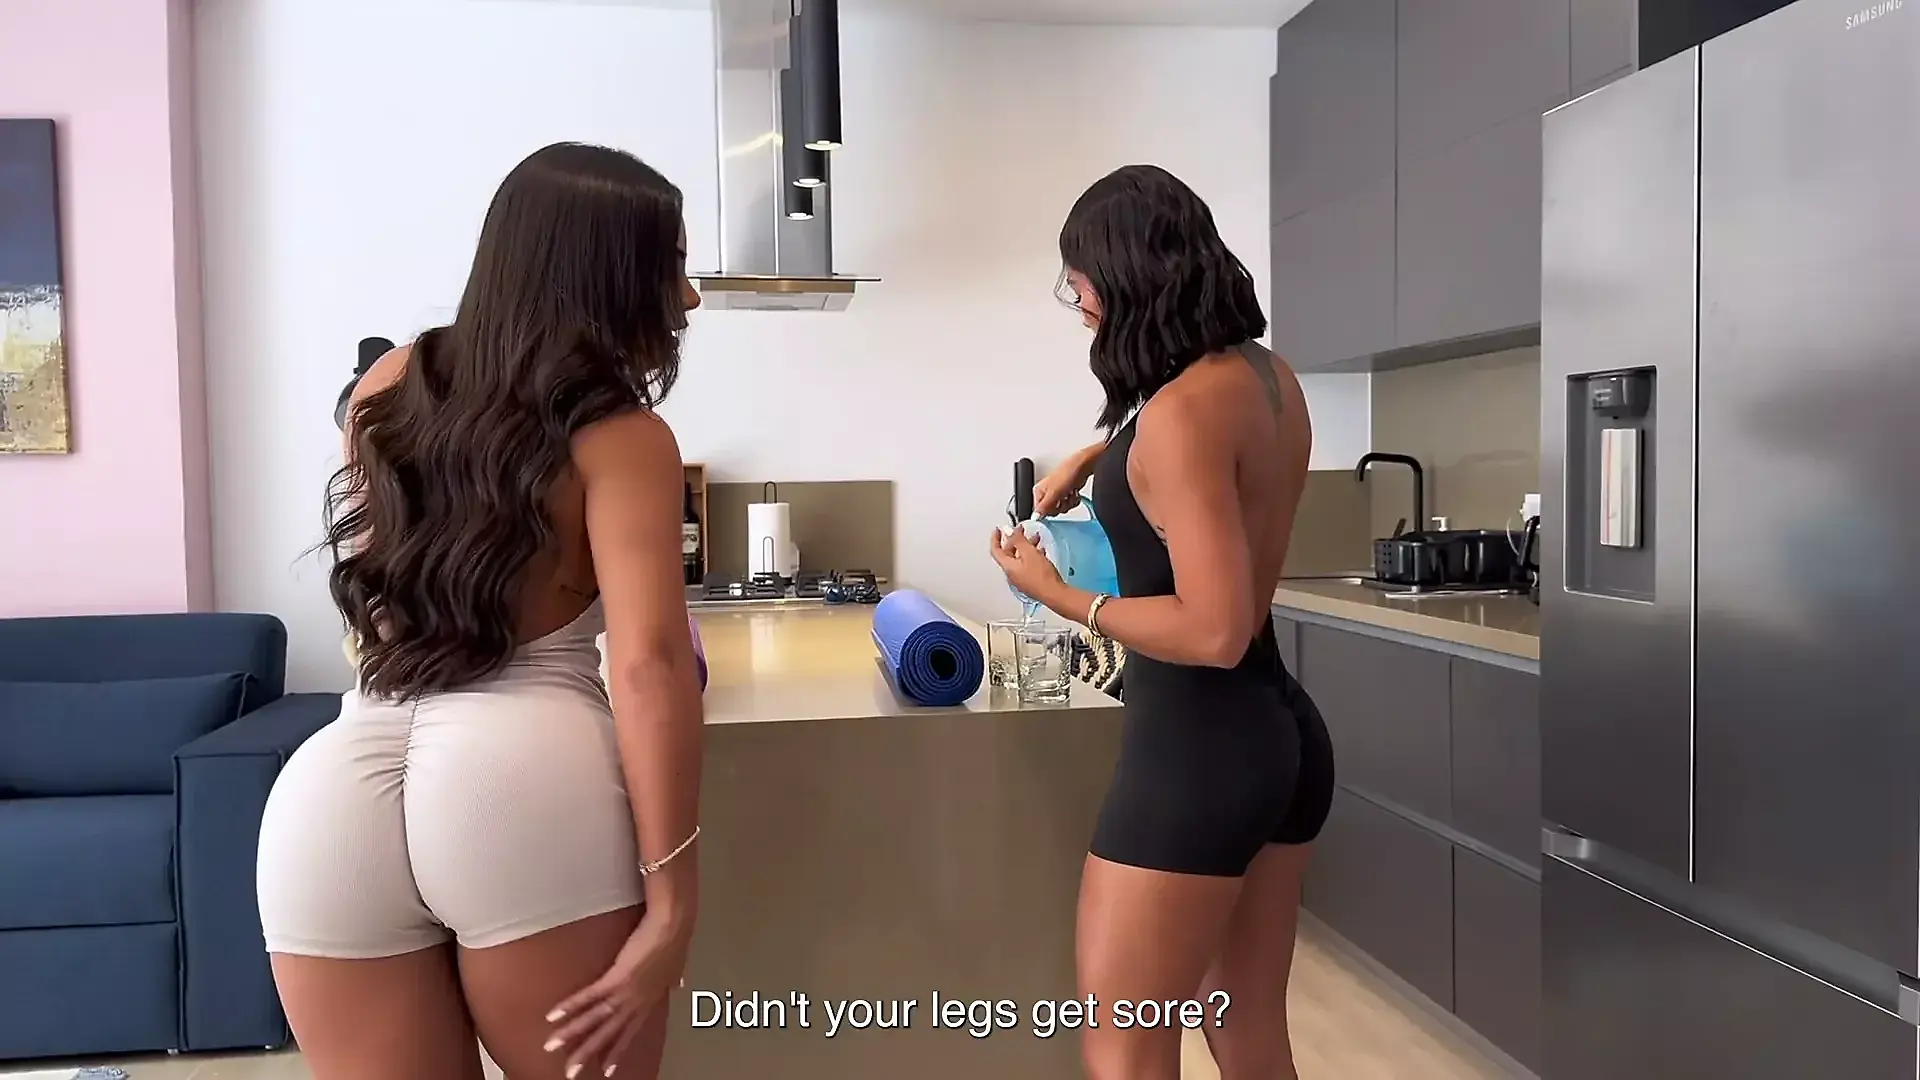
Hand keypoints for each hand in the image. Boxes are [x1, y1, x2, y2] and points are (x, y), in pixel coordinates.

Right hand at [546, 910, 693, 1076]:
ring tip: (552, 1046)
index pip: (630, 1032)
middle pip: (608, 1033)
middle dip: (588, 1053)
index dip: (617, 1051)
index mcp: (648, 1000)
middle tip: (570, 1073)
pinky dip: (571, 1005)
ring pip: (595, 1019)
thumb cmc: (675, 941)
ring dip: (571, 1033)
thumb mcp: (677, 966)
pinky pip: (589, 996)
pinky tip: (553, 1015)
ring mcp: (625, 992)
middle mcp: (636, 1003)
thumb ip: (674, 979)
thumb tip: (679, 985)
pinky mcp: (615, 978)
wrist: (672, 925)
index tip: (607, 1070)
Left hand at [991, 526, 1064, 604]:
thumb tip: (1009, 531)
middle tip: (1020, 532)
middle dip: (1015, 540)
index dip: (995, 538)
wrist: (1054, 593)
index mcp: (1008, 567)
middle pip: (1009, 553)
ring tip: (1035, 539)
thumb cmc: (1042, 577)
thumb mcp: (1029, 552)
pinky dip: (1032, 555)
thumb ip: (1018, 539)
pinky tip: (1040, 552)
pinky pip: (1027, 565)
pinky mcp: (1031, 581)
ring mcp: (1021, 579)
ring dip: (1025, 547)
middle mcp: (1012, 574)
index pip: (995, 550)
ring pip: (1020, 558)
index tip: (997, 530)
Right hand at [1032, 450, 1096, 517]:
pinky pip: (1069, 504)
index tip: (1055, 507)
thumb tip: (1035, 517)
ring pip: (1062, 508)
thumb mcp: (1054, 493)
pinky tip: (1074, 493)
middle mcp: (1046, 492)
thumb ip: (1044, 507)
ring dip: (1068, 503)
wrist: (1083, 465)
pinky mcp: (1067, 492)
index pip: (1040, 512)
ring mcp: (1057, 493)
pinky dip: (1073, 500)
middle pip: (1052, 511)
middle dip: (1060, 507)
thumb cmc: (1067, 472)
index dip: (1049, 512)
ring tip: (1069, 493)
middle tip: (1063, 499)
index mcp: (1038, 491)